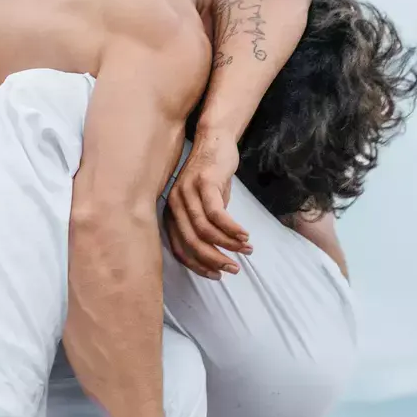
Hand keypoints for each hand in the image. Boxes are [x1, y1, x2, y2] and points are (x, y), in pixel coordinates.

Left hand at [166, 136, 250, 278]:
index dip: (198, 266)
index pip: (179, 249)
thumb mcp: (204, 206)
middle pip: (192, 243)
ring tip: (246, 249)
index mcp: (171, 214)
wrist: (215, 141)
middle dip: (214, 260)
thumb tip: (216, 254)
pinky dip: (232, 228)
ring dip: (228, 244)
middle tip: (233, 269)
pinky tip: (244, 235)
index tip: (217, 275)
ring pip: (205, 230)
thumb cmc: (211, 177)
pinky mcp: (204, 183)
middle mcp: (174, 205)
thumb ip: (205, 228)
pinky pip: (217, 214)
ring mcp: (187, 193)